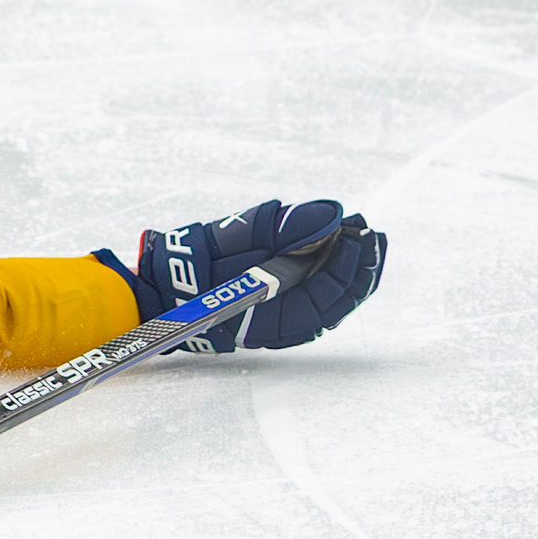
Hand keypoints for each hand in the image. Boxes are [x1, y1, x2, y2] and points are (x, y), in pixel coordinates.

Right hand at [125, 198, 386, 351]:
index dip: (346, 262)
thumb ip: (282, 227)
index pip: (327, 292)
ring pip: (335, 299)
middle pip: (339, 299)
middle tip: (371, 232)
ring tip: (367, 238)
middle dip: (360, 266)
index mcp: (277, 316)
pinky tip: (345, 251)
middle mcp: (288, 325)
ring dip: (355, 270)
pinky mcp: (282, 311)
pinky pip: (320, 295)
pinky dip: (336, 273)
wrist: (165, 287)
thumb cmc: (195, 265)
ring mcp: (287, 321)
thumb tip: (331, 213)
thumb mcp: (235, 237)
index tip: (355, 229)